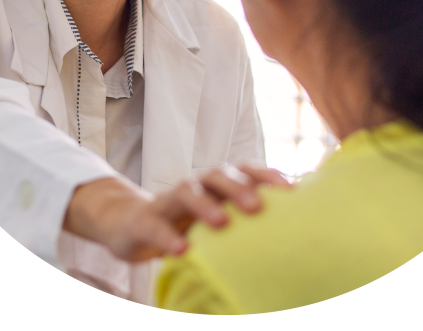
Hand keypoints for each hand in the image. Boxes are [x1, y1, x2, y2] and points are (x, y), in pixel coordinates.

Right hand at [63, 165, 290, 262]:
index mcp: (214, 186)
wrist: (129, 225)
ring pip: (186, 192)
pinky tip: (183, 250)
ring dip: (204, 204)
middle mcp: (194, 187)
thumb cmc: (184, 222)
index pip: (243, 170)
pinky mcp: (143, 222)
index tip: (290, 191)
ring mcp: (167, 202)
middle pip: (217, 175)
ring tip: (221, 223)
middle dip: (238, 187)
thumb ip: (243, 218)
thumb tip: (293, 226)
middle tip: (257, 207)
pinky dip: (169, 238)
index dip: (266, 176)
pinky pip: (155, 226)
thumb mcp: (214, 217)